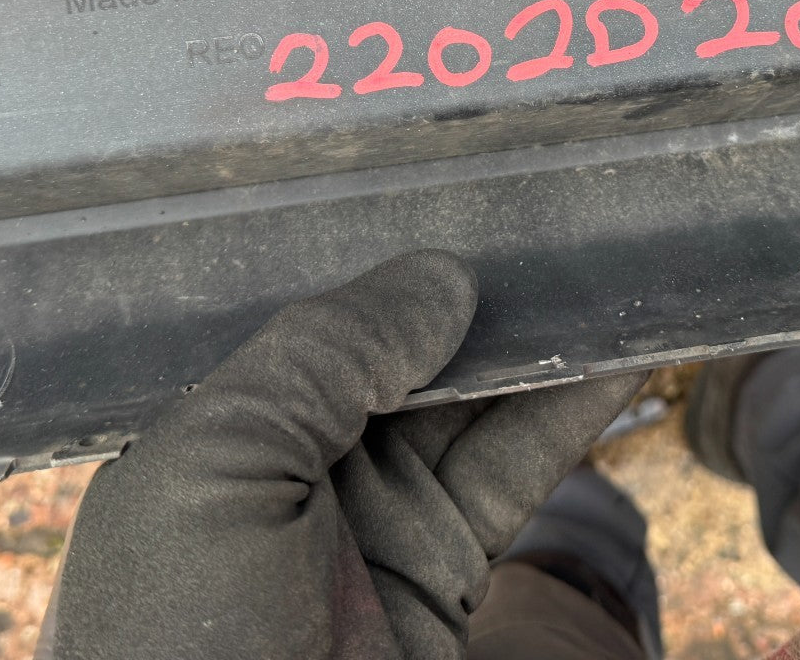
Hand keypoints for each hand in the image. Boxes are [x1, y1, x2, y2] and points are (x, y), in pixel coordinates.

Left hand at [45, 249, 643, 659]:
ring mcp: (370, 519)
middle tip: (546, 205)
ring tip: (597, 259)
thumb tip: (440, 277)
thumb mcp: (221, 465)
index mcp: (210, 426)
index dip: (374, 254)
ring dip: (532, 338)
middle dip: (465, 285)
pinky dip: (566, 409)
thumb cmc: (185, 641)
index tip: (447, 185)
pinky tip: (614, 350)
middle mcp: (290, 463)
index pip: (302, 315)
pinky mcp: (443, 571)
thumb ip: (323, 353)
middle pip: (393, 347)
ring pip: (465, 400)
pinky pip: (512, 466)